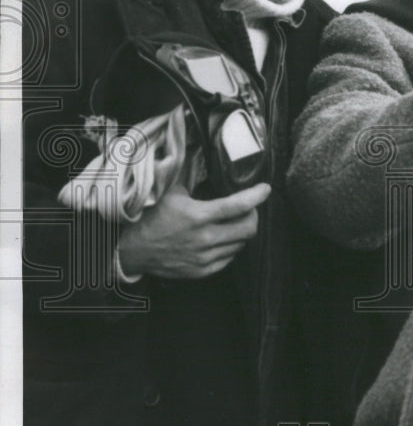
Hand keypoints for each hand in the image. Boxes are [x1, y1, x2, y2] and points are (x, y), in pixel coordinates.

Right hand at [117, 182, 270, 279]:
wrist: (133, 250)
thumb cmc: (152, 216)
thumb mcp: (170, 191)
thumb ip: (191, 176)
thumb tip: (203, 154)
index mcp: (198, 215)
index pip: (238, 205)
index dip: (257, 196)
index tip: (265, 189)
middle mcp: (204, 238)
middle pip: (249, 228)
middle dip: (253, 215)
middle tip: (248, 208)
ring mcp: (205, 257)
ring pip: (241, 244)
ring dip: (241, 231)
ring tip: (232, 222)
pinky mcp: (202, 271)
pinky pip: (229, 258)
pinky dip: (230, 247)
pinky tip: (221, 238)